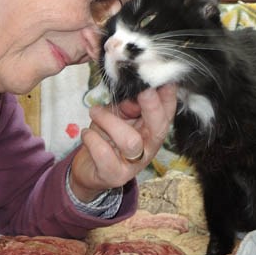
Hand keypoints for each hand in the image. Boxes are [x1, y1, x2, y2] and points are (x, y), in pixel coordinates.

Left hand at [69, 84, 176, 202]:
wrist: (90, 170)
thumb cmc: (107, 138)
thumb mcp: (118, 116)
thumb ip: (128, 104)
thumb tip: (136, 91)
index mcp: (152, 130)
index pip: (167, 112)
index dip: (168, 96)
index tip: (164, 79)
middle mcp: (149, 147)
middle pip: (159, 128)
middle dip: (152, 106)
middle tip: (143, 90)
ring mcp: (134, 164)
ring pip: (130, 141)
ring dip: (109, 121)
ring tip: (95, 112)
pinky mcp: (115, 175)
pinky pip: (104, 154)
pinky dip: (92, 138)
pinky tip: (87, 133)